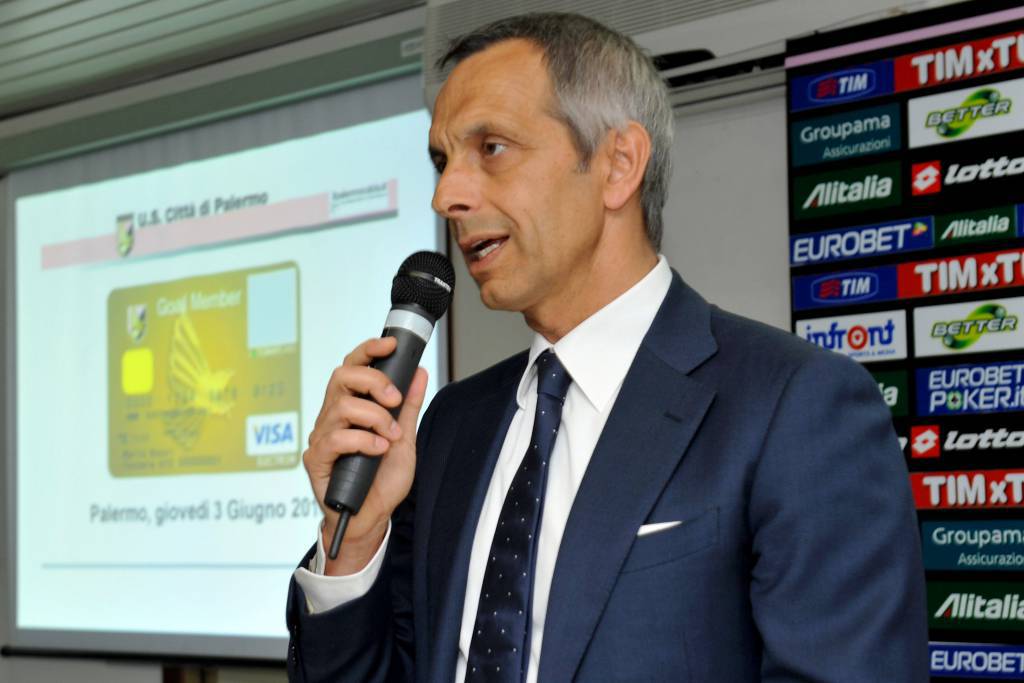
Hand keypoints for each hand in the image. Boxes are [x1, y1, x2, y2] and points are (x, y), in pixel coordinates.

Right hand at [303, 336, 427, 574]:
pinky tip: (378, 450)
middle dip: (374, 381)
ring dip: (375, 418)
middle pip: (342, 376)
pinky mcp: (316, 459)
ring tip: (390, 437)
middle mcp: (332, 416)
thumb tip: (419, 372)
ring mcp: (322, 436)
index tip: (390, 344)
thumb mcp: (404, 438)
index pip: (352, 366)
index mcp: (351, 406)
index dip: (368, 350)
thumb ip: (408, 406)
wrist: (373, 517)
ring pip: (342, 406)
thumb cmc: (383, 479)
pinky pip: (336, 438)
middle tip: (394, 400)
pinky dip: (363, 440)